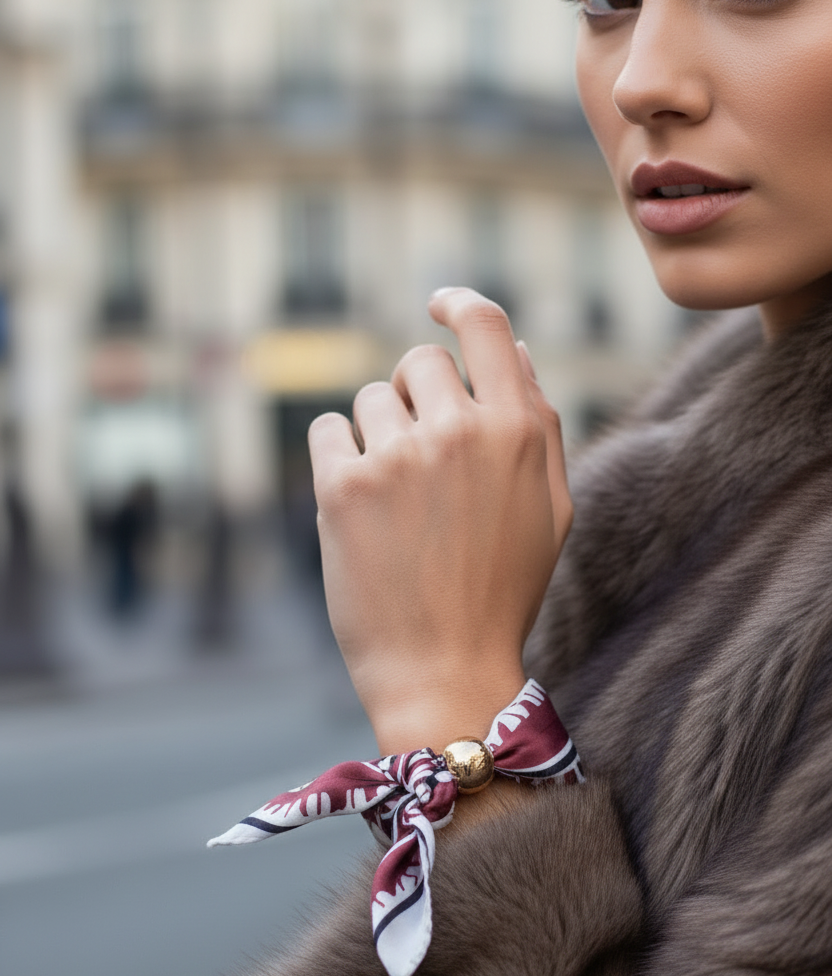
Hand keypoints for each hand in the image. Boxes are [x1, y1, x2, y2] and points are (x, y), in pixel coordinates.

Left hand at [308, 288, 572, 754]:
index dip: (458, 304)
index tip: (438, 306)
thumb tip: (515, 349)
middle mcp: (460, 431)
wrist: (443, 671)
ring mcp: (398, 456)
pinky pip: (329, 431)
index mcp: (518, 431)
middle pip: (419, 363)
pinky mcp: (343, 486)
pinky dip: (340, 459)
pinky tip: (362, 509)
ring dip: (380, 437)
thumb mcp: (550, 510)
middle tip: (421, 461)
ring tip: (397, 505)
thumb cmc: (501, 593)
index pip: (485, 326)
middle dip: (418, 398)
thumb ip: (538, 424)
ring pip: (372, 399)